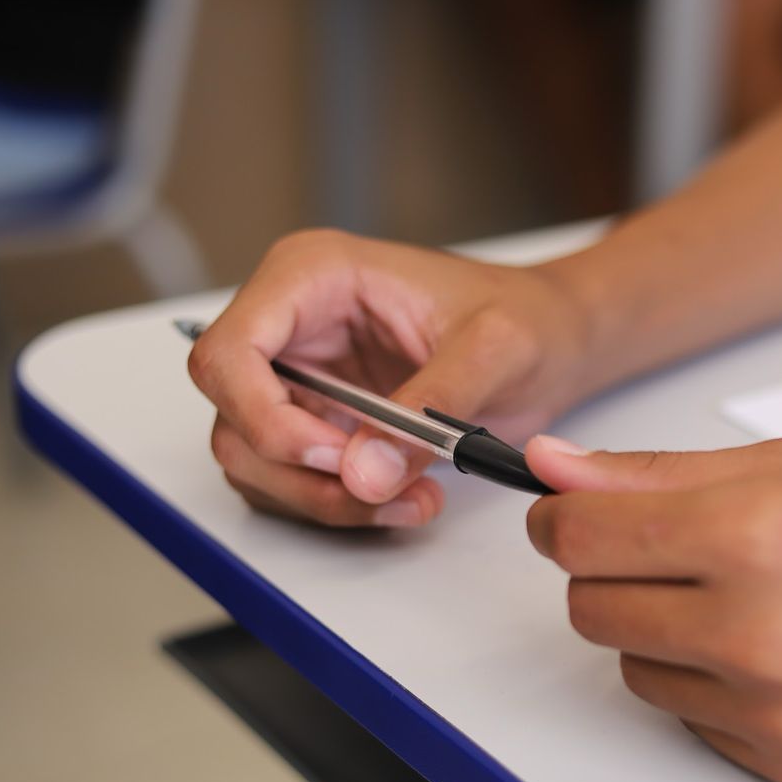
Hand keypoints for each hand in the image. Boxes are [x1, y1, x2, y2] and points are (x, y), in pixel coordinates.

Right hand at [187, 229, 595, 526]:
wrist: (555, 339)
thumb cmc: (527, 318)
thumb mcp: (496, 347)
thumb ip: (432, 402)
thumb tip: (363, 473)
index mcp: (313, 275)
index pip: (227, 353)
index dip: (262, 417)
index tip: (333, 456)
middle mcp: (292, 324)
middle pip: (234, 419)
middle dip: (301, 473)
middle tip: (383, 489)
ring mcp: (300, 377)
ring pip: (258, 461)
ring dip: (326, 499)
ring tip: (412, 499)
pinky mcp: (321, 421)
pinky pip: (295, 480)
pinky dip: (342, 505)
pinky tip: (405, 498)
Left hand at [524, 437, 781, 781]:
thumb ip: (664, 473)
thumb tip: (557, 469)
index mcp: (755, 537)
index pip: (580, 538)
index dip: (563, 520)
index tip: (572, 516)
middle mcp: (757, 635)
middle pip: (593, 611)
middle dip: (614, 576)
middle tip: (680, 555)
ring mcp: (775, 714)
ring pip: (639, 674)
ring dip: (669, 638)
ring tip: (755, 606)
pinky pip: (698, 726)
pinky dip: (720, 691)